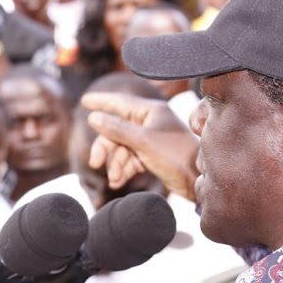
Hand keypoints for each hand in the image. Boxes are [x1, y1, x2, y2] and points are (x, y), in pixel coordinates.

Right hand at [81, 92, 199, 200]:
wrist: (197, 180)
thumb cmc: (175, 155)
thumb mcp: (142, 142)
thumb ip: (116, 129)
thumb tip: (93, 117)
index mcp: (150, 111)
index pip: (120, 102)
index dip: (101, 101)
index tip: (84, 101)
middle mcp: (149, 122)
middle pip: (116, 130)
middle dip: (105, 148)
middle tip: (95, 163)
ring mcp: (150, 139)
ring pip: (121, 147)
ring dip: (115, 163)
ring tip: (114, 179)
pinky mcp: (151, 156)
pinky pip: (129, 159)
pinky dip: (123, 170)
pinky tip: (118, 182)